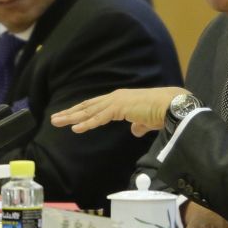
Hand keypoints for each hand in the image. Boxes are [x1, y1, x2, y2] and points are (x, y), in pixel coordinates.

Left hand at [50, 87, 187, 136]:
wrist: (171, 105)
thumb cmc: (162, 112)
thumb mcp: (146, 120)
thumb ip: (138, 125)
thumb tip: (134, 130)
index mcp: (120, 100)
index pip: (96, 106)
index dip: (81, 111)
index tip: (69, 117)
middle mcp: (115, 97)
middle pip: (88, 106)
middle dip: (71, 113)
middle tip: (55, 118)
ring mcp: (116, 101)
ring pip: (89, 111)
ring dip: (72, 117)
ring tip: (57, 122)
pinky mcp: (119, 108)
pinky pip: (99, 118)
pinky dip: (86, 123)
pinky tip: (75, 128)